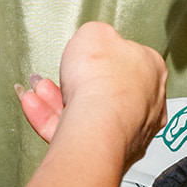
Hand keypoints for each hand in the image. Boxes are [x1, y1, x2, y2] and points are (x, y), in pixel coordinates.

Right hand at [19, 22, 166, 170]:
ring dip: (58, 100)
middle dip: (77, 81)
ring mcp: (128, 132)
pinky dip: (51, 119)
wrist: (94, 127)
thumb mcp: (95, 33)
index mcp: (151, 71)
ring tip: (40, 89)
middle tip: (61, 74)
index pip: (128, 58)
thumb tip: (96, 38)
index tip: (86, 53)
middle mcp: (146, 104)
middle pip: (106, 89)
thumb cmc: (103, 81)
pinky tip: (34, 106)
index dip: (102, 54)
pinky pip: (75, 133)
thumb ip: (97, 34)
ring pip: (88, 113)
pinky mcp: (106, 152)